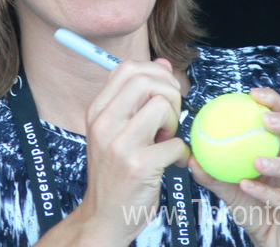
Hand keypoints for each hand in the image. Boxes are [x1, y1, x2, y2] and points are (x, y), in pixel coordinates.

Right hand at [51, 59, 189, 245]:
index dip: (154, 74)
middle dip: (168, 94)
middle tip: (169, 117)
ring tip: (166, 139)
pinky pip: (176, 143)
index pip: (127, 68)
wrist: (103, 217)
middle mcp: (104, 123)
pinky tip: (172, 162)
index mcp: (97, 111)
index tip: (163, 93)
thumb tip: (161, 63)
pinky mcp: (138, 167)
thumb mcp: (117, 129)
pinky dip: (182, 152)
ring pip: (161, 105)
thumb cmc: (115, 171)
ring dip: (174, 122)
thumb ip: (137, 96)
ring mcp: (119, 145)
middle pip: (145, 80)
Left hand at [189, 88, 279, 246]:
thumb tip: (189, 155)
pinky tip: (247, 187)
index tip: (252, 93)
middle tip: (265, 119)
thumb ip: (212, 173)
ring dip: (279, 162)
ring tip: (256, 161)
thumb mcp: (229, 188)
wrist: (270, 241)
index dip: (273, 100)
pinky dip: (266, 193)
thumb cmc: (253, 207)